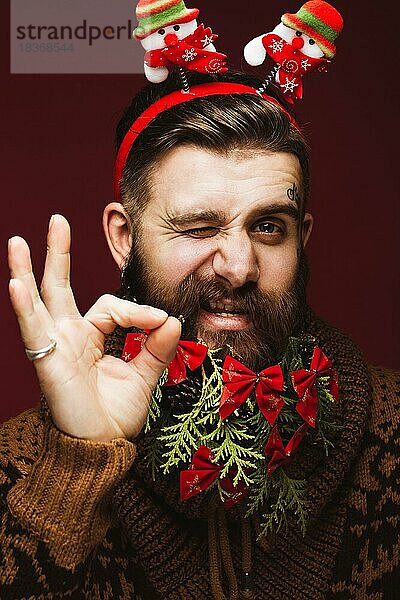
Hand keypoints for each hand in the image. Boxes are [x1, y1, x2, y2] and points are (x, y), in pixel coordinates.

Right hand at [8, 214, 180, 441]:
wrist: (102, 447)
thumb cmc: (116, 414)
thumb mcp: (144, 375)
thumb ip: (157, 347)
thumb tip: (172, 318)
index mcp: (93, 336)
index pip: (113, 306)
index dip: (139, 311)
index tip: (162, 322)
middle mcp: (70, 335)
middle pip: (60, 286)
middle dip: (57, 253)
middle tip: (57, 220)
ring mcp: (55, 345)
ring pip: (39, 300)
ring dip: (28, 269)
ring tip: (18, 241)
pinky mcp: (47, 361)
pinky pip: (34, 330)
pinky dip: (25, 306)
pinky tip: (17, 284)